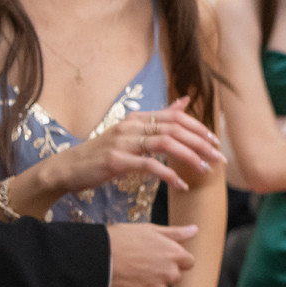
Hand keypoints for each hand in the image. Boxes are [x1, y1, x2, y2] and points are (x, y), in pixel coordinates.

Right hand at [43, 98, 222, 195]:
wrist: (67, 168)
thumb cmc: (102, 153)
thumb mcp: (131, 131)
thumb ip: (159, 117)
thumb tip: (185, 102)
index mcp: (137, 118)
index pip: (176, 117)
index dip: (199, 128)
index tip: (215, 142)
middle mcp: (131, 125)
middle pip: (175, 129)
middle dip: (201, 144)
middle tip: (218, 159)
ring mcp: (122, 141)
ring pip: (165, 143)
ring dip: (190, 157)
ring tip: (206, 170)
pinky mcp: (116, 160)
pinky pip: (150, 165)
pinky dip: (169, 175)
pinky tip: (181, 184)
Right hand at [106, 223, 197, 286]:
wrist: (95, 259)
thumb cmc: (120, 240)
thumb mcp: (149, 230)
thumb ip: (175, 233)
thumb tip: (195, 230)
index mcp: (175, 254)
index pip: (188, 262)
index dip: (174, 261)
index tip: (160, 260)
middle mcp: (170, 274)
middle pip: (174, 279)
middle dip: (162, 276)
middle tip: (142, 270)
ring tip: (134, 284)